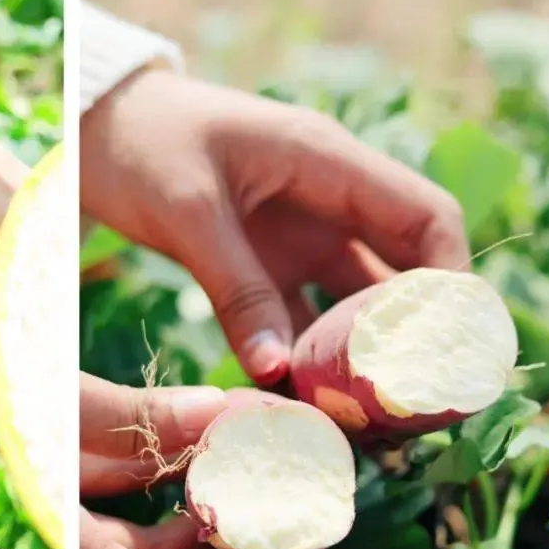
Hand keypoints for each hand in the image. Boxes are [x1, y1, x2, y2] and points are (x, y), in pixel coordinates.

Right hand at [79, 373, 317, 548]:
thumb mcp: (53, 406)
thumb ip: (131, 417)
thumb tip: (217, 411)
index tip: (302, 544)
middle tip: (303, 502)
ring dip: (217, 516)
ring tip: (265, 463)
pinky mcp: (66, 526)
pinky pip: (132, 529)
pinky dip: (176, 499)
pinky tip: (207, 456)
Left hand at [80, 69, 468, 384]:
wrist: (98, 127)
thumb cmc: (143, 144)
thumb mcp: (189, 211)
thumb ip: (236, 286)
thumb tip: (276, 371)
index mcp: (328, 164)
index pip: (425, 218)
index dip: (451, 281)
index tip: (449, 348)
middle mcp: (326, 203)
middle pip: (398, 273)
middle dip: (408, 337)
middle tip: (406, 406)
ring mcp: (296, 237)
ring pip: (349, 305)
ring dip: (355, 359)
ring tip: (357, 420)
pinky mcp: (263, 266)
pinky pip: (299, 318)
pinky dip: (304, 358)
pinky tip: (300, 402)